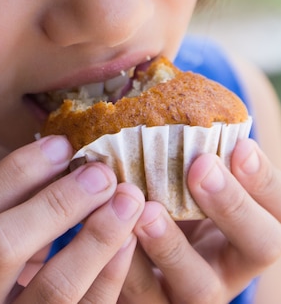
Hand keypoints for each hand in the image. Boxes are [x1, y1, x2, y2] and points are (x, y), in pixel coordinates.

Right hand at [0, 135, 144, 302]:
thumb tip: (65, 151)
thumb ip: (17, 211)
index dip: (18, 170)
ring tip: (128, 199)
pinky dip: (110, 273)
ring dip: (96, 235)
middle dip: (57, 201)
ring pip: (53, 288)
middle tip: (101, 173)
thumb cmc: (4, 286)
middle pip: (1, 244)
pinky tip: (128, 240)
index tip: (64, 144)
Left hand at [118, 138, 280, 302]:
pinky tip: (106, 234)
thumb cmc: (172, 194)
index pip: (277, 206)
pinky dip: (123, 267)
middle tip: (202, 167)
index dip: (262, 179)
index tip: (241, 146)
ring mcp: (196, 293)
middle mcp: (234, 264)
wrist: (140, 253)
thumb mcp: (191, 175)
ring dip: (172, 247)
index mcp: (254, 225)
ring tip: (146, 211)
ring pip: (199, 286)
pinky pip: (143, 296)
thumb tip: (178, 87)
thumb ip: (195, 147)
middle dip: (233, 205)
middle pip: (259, 246)